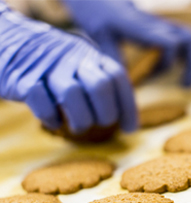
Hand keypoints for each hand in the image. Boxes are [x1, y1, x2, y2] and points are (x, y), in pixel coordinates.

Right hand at [0, 7, 137, 133]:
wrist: (7, 38)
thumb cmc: (52, 63)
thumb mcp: (80, 62)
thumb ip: (101, 82)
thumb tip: (125, 118)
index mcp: (89, 54)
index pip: (118, 77)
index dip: (128, 107)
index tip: (131, 129)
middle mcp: (71, 58)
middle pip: (100, 86)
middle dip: (107, 113)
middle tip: (102, 123)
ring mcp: (47, 68)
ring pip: (72, 94)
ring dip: (81, 119)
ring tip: (78, 127)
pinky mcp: (22, 79)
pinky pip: (41, 102)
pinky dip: (51, 118)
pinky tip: (55, 123)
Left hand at [63, 0, 190, 86]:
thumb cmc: (98, 15)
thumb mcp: (100, 36)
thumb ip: (113, 57)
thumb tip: (121, 83)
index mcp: (142, 27)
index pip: (170, 42)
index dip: (167, 62)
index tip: (151, 76)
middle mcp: (157, 25)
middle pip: (189, 38)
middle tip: (185, 86)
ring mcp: (161, 26)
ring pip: (190, 38)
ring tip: (185, 84)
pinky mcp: (161, 30)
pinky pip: (183, 42)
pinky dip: (185, 59)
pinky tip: (174, 75)